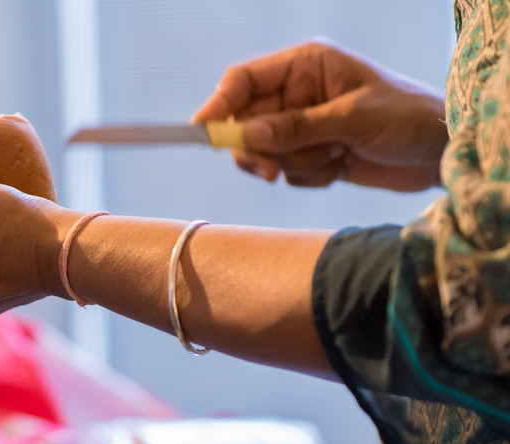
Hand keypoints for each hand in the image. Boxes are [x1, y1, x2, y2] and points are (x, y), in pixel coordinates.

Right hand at [193, 39, 446, 190]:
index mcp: (306, 66)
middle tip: (273, 171)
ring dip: (297, 165)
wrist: (440, 154)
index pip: (244, 81)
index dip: (220, 105)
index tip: (205, 132)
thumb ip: (297, 127)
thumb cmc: (407, 119)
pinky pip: (287, 173)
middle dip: (260, 150)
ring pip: (266, 154)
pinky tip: (342, 166)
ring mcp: (303, 125)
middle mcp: (298, 93)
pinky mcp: (311, 154)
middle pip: (246, 124)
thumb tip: (247, 135)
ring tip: (336, 157)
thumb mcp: (353, 119)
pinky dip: (311, 177)